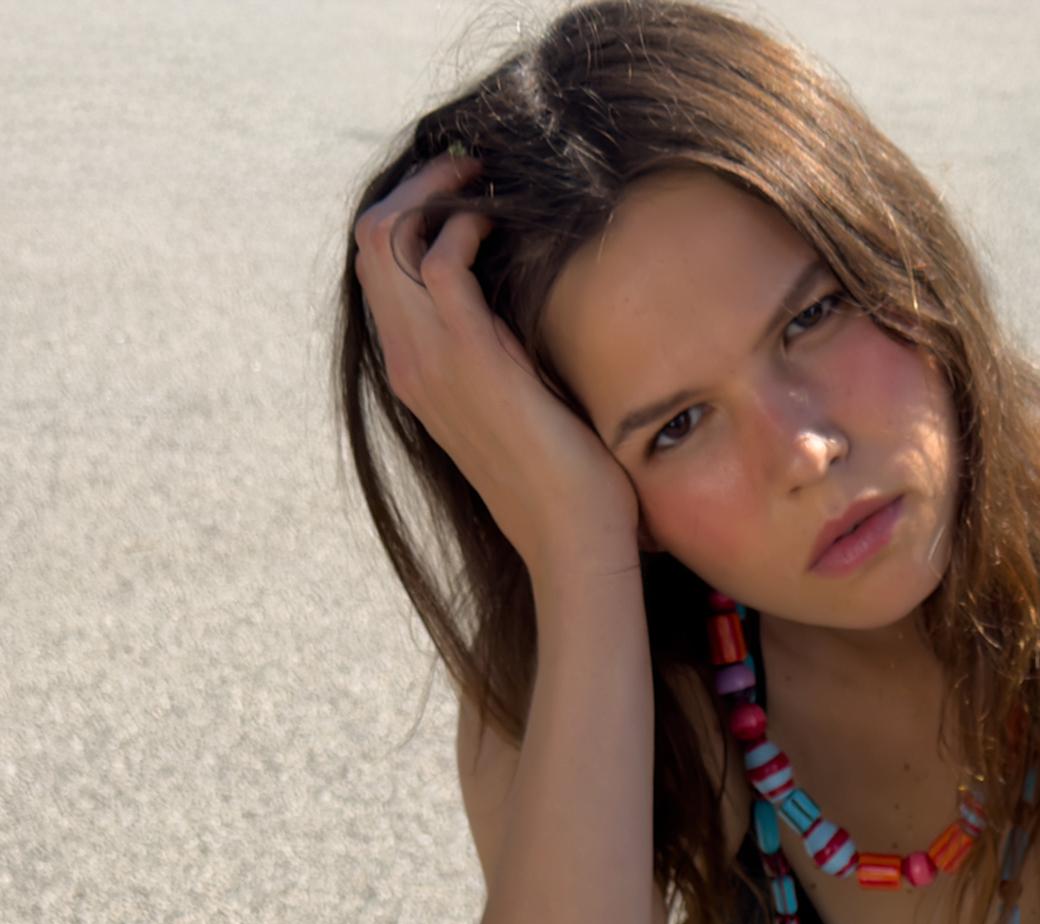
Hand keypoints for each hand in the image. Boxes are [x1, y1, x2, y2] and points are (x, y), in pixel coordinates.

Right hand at [352, 151, 642, 579]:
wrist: (572, 542)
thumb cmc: (563, 485)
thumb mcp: (518, 406)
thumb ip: (501, 358)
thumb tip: (521, 308)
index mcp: (415, 372)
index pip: (377, 267)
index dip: (410, 213)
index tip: (460, 191)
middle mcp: (409, 362)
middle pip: (370, 239)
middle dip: (416, 186)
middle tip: (469, 168)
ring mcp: (431, 359)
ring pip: (389, 238)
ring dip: (436, 191)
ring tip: (483, 180)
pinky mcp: (471, 357)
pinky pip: (443, 258)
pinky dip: (467, 225)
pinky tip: (501, 227)